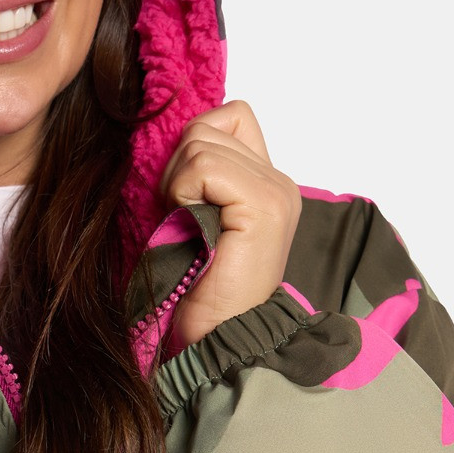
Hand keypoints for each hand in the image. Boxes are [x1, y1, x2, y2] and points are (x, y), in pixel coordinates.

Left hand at [159, 100, 301, 349]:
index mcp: (268, 182)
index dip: (196, 146)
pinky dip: (184, 194)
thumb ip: (201, 174)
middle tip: (185, 218)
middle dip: (179, 168)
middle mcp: (280, 181)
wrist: (219, 337)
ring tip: (190, 226)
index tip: (188, 197)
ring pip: (200, 141)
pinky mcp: (264, 205)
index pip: (231, 115)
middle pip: (207, 125)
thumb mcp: (198, 216)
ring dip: (178, 184)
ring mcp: (276, 191)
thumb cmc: (197, 284)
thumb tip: (173, 135)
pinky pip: (203, 165)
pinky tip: (194, 228)